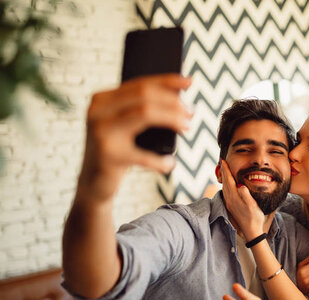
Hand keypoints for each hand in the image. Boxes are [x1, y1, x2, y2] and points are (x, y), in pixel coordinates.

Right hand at [80, 74, 191, 201]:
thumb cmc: (117, 152)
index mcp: (102, 99)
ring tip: (186, 127)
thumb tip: (179, 95)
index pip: (139, 83)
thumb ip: (142, 110)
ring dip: (171, 119)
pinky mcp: (108, 154)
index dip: (167, 81)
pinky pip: (143, 155)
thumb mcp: (127, 127)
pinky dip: (160, 160)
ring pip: (145, 113)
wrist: (93, 183)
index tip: (189, 81)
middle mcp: (98, 111)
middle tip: (190, 112)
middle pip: (144, 95)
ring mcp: (101, 131)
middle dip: (172, 101)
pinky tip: (170, 163)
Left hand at [220, 159, 264, 237]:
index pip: (229, 180)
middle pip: (224, 182)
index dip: (226, 170)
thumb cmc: (254, 218)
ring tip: (224, 170)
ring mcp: (230, 204)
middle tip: (222, 162)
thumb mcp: (252, 206)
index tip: (223, 161)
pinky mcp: (232, 207)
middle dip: (223, 172)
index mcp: (234, 198)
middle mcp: (230, 200)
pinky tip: (229, 184)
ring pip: (225, 187)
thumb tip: (240, 185)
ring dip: (224, 178)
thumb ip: (246, 195)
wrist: (251, 231)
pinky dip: (226, 185)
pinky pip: (227, 192)